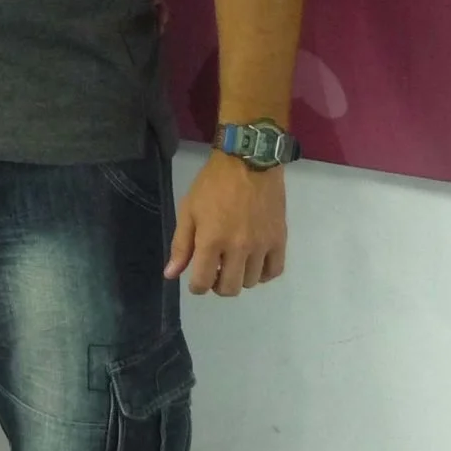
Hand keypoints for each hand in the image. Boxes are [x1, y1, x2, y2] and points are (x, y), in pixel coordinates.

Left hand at [166, 154, 286, 297]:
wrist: (249, 162)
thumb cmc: (213, 184)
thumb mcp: (189, 210)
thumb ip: (181, 245)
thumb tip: (171, 274)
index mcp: (211, 240)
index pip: (203, 282)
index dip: (197, 287)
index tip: (197, 280)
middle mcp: (238, 248)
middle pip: (229, 288)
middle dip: (217, 285)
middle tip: (215, 270)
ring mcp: (262, 245)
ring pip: (252, 282)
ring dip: (240, 277)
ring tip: (234, 262)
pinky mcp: (280, 239)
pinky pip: (274, 271)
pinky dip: (264, 274)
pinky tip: (254, 263)